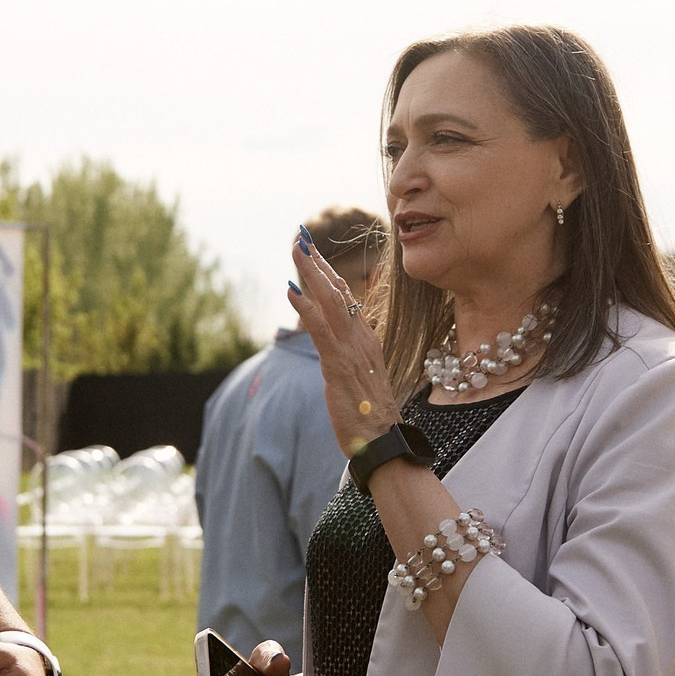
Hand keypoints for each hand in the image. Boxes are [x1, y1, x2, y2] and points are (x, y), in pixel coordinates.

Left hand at [288, 229, 402, 458]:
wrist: (382, 441)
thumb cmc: (371, 416)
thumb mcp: (360, 378)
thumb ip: (349, 358)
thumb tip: (335, 350)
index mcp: (366, 340)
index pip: (346, 297)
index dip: (329, 272)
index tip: (314, 251)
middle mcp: (361, 338)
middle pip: (339, 290)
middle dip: (318, 261)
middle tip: (300, 235)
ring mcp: (352, 350)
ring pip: (331, 301)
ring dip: (311, 272)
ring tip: (296, 248)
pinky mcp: (339, 366)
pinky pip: (321, 331)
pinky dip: (305, 308)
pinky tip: (292, 291)